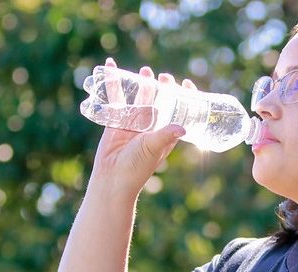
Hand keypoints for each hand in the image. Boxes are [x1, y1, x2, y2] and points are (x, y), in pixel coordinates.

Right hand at [90, 58, 198, 194]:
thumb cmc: (137, 166)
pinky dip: (113, 84)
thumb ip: (165, 135)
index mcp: (165, 133)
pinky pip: (115, 99)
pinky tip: (111, 68)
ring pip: (138, 98)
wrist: (112, 178)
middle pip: (159, 101)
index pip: (178, 111)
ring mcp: (133, 123)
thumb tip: (184, 128)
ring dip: (141, 84)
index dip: (183, 97)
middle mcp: (151, 127)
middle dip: (162, 88)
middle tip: (163, 76)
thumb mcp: (154, 148)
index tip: (186, 83)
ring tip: (145, 69)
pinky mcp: (116, 121)